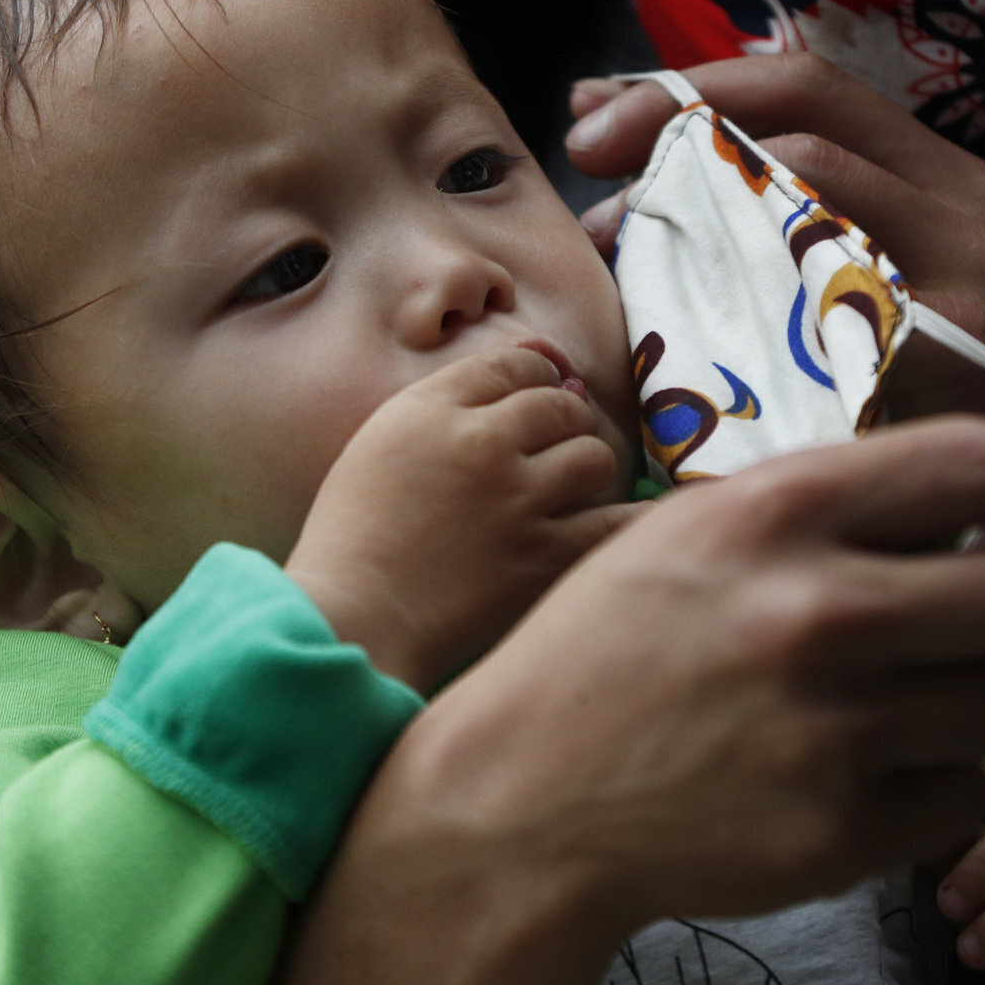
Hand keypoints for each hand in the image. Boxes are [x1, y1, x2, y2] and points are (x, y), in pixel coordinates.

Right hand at [285, 345, 636, 691]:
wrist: (352, 619)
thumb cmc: (352, 541)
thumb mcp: (378, 447)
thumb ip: (440, 407)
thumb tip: (531, 372)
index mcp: (428, 410)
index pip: (509, 365)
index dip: (534, 377)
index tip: (538, 395)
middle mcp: (479, 442)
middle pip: (557, 404)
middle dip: (564, 421)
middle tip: (556, 446)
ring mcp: (516, 498)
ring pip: (592, 454)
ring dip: (588, 467)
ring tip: (572, 489)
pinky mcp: (543, 554)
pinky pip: (614, 521)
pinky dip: (630, 520)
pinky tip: (632, 523)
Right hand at [380, 410, 984, 935]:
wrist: (521, 801)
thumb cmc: (623, 647)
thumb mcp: (712, 530)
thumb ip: (867, 489)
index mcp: (780, 511)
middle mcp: (814, 612)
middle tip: (983, 624)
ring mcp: (830, 731)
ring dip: (977, 705)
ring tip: (899, 706)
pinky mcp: (840, 835)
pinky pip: (966, 796)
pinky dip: (932, 790)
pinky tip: (858, 775)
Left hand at [568, 58, 984, 640]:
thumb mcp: (925, 313)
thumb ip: (833, 252)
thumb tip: (681, 203)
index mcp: (959, 185)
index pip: (812, 83)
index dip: (694, 83)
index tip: (596, 116)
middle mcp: (974, 207)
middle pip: (802, 110)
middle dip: (672, 119)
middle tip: (583, 159)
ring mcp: (974, 270)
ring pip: (807, 180)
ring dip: (694, 201)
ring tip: (619, 247)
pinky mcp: (963, 345)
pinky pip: (824, 288)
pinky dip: (739, 293)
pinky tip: (681, 328)